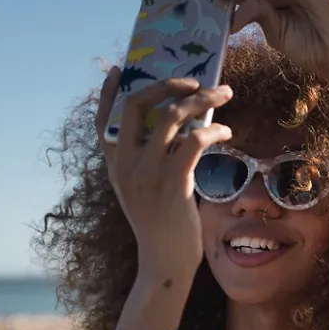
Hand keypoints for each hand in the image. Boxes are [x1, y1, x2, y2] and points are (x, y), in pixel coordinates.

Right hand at [95, 69, 232, 279]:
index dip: (107, 92)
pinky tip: (226, 132)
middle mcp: (125, 163)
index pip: (102, 120)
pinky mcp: (173, 181)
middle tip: (193, 80)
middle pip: (137, 104)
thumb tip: (176, 128)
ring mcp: (147, 171)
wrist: (164, 260)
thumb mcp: (142, 188)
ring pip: (172, 115)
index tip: (119, 68)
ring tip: (223, 94)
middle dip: (166, 84)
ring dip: (202, 99)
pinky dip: (214, 129)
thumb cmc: (160, 224)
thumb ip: (148, 159)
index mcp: (114, 164)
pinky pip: (195, 140)